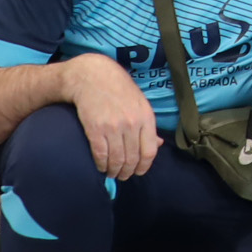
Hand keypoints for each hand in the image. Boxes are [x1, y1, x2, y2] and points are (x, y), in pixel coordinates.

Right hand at [66, 53, 160, 180]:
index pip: (150, 152)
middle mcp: (131, 124)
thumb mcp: (140, 103)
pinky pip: (100, 155)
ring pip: (117, 160)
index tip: (138, 172)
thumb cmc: (118, 89)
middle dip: (127, 172)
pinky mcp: (95, 129)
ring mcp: (113, 127)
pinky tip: (101, 166)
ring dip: (114, 171)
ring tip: (112, 172)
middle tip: (123, 175)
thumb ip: (148, 126)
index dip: (144, 167)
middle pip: (132, 159)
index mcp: (146, 117)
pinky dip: (101, 165)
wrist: (92, 76)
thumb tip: (158, 145)